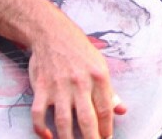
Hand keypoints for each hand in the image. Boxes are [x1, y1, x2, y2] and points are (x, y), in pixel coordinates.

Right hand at [28, 20, 126, 138]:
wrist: (52, 33)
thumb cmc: (78, 50)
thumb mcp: (100, 65)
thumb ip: (110, 91)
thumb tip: (121, 110)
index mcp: (98, 77)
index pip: (105, 109)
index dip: (107, 128)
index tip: (106, 138)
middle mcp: (80, 83)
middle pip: (87, 119)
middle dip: (92, 138)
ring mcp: (59, 87)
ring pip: (64, 121)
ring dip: (68, 138)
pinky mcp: (41, 88)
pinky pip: (39, 114)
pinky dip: (41, 128)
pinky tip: (48, 136)